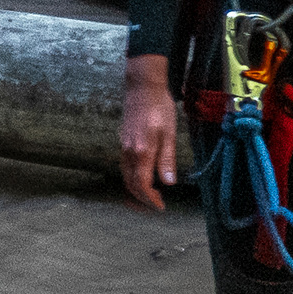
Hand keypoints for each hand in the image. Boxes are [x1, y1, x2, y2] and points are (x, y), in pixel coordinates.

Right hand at [118, 54, 180, 210]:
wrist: (142, 87)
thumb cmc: (159, 107)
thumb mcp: (169, 133)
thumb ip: (167, 159)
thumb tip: (168, 183)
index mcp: (142, 151)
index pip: (141, 185)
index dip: (150, 200)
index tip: (160, 207)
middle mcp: (129, 152)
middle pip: (131, 184)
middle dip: (142, 200)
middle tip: (155, 206)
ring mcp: (124, 146)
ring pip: (126, 176)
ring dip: (136, 190)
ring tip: (150, 196)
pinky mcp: (123, 141)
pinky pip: (125, 166)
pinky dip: (132, 177)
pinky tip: (142, 177)